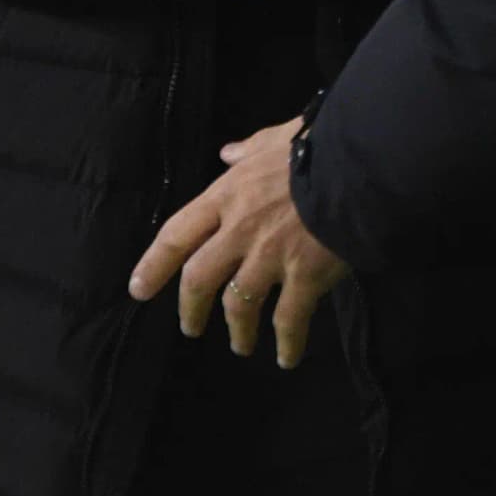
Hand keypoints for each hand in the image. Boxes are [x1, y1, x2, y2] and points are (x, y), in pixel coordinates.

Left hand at [129, 118, 348, 366]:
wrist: (356, 165)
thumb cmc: (315, 145)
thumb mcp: (274, 138)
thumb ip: (248, 149)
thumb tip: (228, 153)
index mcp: (227, 196)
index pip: (177, 234)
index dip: (154, 265)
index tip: (138, 289)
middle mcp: (240, 231)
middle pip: (200, 278)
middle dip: (190, 308)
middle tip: (190, 328)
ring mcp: (271, 257)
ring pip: (238, 305)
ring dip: (237, 331)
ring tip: (241, 346)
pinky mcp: (304, 277)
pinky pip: (289, 319)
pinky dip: (287, 343)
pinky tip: (286, 357)